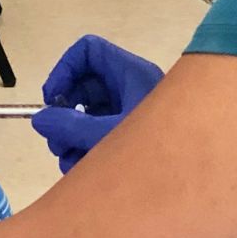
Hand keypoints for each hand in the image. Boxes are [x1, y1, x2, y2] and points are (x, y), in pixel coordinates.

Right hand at [32, 35, 162, 172]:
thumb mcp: (107, 135)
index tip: (51, 98)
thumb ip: (70, 126)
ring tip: (69, 161)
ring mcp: (131, 113)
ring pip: (88, 114)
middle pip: (83, 86)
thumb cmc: (159, 152)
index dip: (64, 68)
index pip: (88, 51)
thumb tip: (40, 120)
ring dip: (71, 138)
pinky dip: (85, 150)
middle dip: (64, 113)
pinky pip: (99, 134)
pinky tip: (83, 171)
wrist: (196, 186)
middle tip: (55, 139)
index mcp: (131, 74)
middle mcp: (130, 89)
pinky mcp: (131, 137)